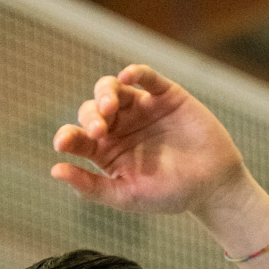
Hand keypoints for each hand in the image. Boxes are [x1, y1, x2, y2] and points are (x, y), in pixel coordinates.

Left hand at [51, 66, 246, 217]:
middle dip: (91, 116)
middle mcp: (119, 126)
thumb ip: (91, 187)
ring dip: (106, 93)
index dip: (67, 136)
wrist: (213, 186)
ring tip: (110, 106)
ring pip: (112, 88)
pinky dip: (136, 73)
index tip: (64, 143)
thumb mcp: (126, 196)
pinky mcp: (165, 95)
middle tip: (99, 129)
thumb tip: (55, 170)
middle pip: (92, 109)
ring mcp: (141, 108)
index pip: (77, 137)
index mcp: (105, 150)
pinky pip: (147, 77)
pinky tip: (128, 76)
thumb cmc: (169, 195)